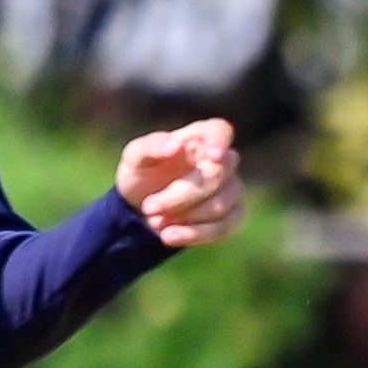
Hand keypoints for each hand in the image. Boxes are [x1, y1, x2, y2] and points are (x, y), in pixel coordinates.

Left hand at [116, 118, 244, 247]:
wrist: (142, 207)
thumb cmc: (142, 173)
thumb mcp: (134, 158)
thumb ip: (151, 146)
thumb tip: (176, 144)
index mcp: (199, 137)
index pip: (219, 131)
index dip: (219, 142)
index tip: (213, 156)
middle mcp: (222, 160)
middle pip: (216, 176)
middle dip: (180, 197)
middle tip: (149, 207)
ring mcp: (232, 188)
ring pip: (220, 205)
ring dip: (185, 218)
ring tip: (154, 221)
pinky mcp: (233, 215)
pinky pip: (224, 227)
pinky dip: (195, 234)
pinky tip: (169, 236)